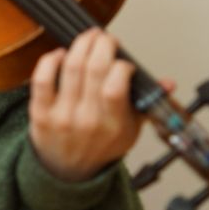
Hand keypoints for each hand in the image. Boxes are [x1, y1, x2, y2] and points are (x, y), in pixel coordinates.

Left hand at [27, 28, 145, 181]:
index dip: (121, 65)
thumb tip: (168, 83)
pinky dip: (50, 61)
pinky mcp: (40, 113)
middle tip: (105, 37)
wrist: (68, 172)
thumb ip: (147, 104)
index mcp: (113, 125)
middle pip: (93, 69)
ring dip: (80, 45)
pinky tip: (60, 54)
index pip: (116, 85)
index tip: (124, 62)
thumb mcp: (131, 130)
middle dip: (101, 44)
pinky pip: (41, 79)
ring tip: (88, 38)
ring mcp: (62, 116)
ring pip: (70, 68)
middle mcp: (87, 119)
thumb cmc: (101, 146)